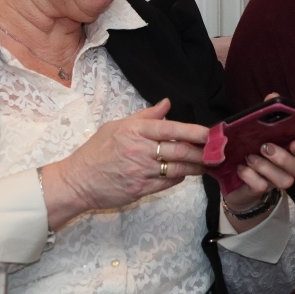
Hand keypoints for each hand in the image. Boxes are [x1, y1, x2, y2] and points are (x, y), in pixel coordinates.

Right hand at [44, 98, 209, 226]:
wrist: (78, 181)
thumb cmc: (96, 151)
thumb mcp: (117, 126)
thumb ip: (145, 116)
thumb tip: (167, 104)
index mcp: (134, 131)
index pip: (170, 129)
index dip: (193, 131)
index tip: (210, 133)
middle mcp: (139, 150)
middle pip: (179, 150)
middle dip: (202, 152)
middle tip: (217, 152)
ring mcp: (140, 171)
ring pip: (177, 168)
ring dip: (196, 167)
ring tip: (208, 164)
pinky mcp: (140, 190)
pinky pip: (167, 183)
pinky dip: (179, 177)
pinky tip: (185, 173)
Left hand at [222, 91, 294, 223]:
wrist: (232, 176)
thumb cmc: (250, 147)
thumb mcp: (257, 128)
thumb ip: (267, 113)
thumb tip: (274, 96)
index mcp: (290, 150)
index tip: (293, 143)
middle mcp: (288, 167)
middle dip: (282, 157)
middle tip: (264, 147)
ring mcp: (275, 181)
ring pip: (285, 181)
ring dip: (265, 167)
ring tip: (249, 157)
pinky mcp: (260, 191)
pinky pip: (262, 187)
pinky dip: (250, 177)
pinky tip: (240, 168)